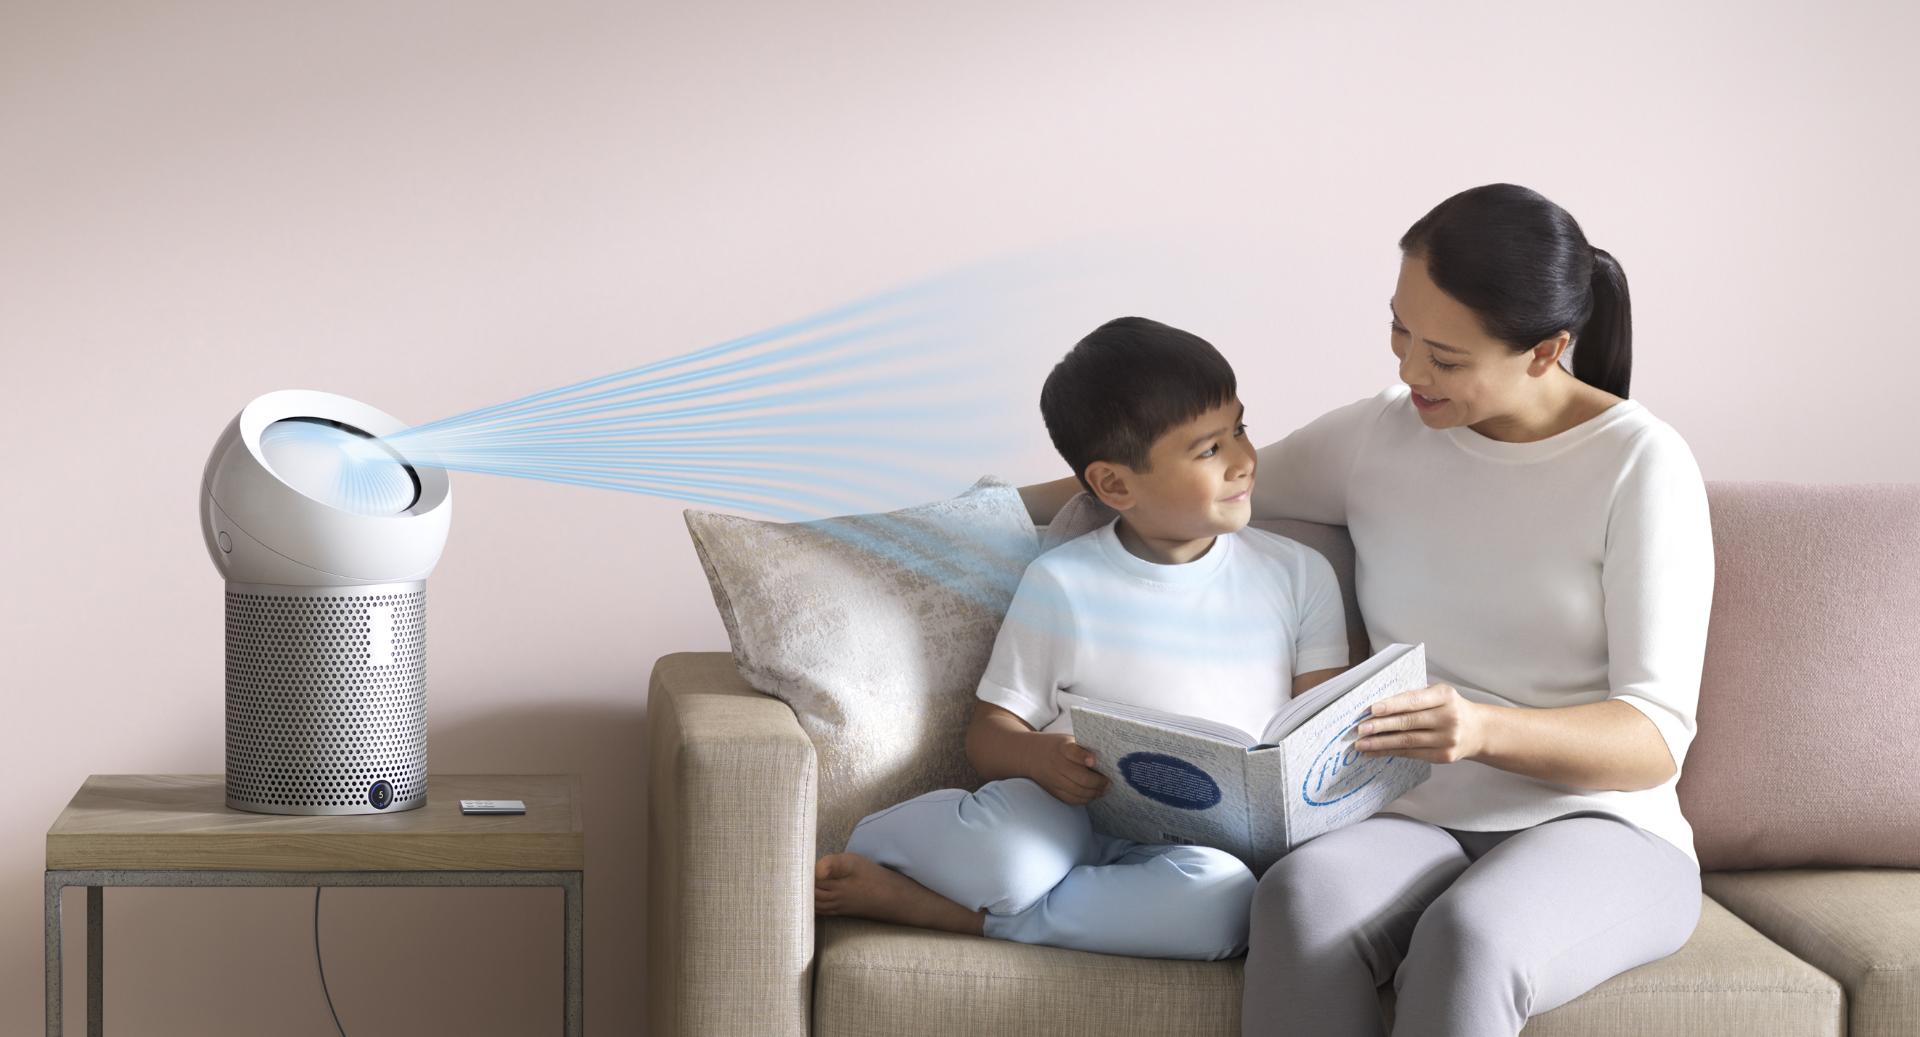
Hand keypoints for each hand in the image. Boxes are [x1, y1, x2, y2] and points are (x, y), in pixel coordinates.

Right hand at [1027, 733, 1109, 804]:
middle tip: (1108, 781)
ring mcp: (1054, 779)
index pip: (1073, 752)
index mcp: (1062, 748)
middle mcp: (1057, 764)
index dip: (1084, 757)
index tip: (1094, 760)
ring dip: (1094, 793)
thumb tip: (1108, 757)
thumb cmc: (1058, 747)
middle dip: (1098, 782)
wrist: (1032, 755)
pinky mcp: (1053, 791)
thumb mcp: (1068, 740)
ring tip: (1104, 789)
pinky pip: (1072, 799)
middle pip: (1080, 777)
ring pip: (1078, 791)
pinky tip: (1093, 795)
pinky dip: (1085, 799)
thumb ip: (1084, 748)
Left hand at [1354, 683, 1489, 763]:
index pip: (1414, 700)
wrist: (1478, 731)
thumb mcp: (1438, 695)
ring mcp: (1447, 739)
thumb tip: (1378, 707)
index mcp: (1445, 696)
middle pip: (1408, 723)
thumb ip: (1414, 698)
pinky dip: (1390, 752)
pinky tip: (1375, 752)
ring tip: (1362, 744)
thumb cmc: (1450, 708)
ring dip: (1381, 743)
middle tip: (1360, 729)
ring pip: (1407, 741)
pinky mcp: (1443, 756)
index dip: (1392, 705)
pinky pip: (1412, 754)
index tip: (1372, 709)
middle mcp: (1448, 718)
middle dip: (1381, 726)